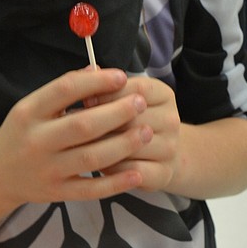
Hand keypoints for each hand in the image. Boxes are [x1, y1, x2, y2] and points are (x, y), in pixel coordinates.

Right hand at [0, 67, 152, 208]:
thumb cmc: (21, 134)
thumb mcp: (31, 107)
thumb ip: (62, 90)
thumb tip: (97, 69)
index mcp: (29, 112)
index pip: (64, 90)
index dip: (96, 82)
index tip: (122, 76)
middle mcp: (36, 141)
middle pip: (82, 125)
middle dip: (117, 113)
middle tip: (141, 103)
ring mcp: (47, 169)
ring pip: (91, 158)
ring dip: (123, 145)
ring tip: (147, 132)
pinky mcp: (56, 193)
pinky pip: (90, 189)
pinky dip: (115, 183)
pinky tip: (137, 173)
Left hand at [85, 74, 180, 192]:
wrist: (159, 155)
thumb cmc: (130, 122)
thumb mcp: (123, 100)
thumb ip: (106, 88)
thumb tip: (87, 74)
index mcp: (163, 94)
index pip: (136, 89)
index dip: (107, 94)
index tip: (85, 100)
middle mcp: (171, 119)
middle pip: (132, 118)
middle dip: (100, 122)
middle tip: (74, 128)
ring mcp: (170, 147)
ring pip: (130, 145)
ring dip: (102, 147)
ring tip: (82, 146)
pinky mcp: (164, 173)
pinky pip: (133, 171)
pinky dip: (113, 169)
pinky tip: (100, 165)